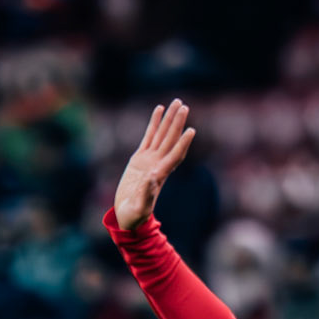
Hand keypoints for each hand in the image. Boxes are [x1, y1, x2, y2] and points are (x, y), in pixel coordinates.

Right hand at [112, 99, 196, 233]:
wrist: (127, 216)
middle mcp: (158, 164)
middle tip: (184, 105)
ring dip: (169, 119)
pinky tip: (159, 110)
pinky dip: (154, 123)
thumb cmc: (134, 215)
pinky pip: (149, 136)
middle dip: (177, 123)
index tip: (191, 130)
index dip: (182, 143)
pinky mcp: (139, 158)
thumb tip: (152, 177)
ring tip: (175, 102)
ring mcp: (149, 160)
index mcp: (160, 175)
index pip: (174, 155)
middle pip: (170, 139)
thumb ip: (146, 193)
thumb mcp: (139, 207)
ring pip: (161, 135)